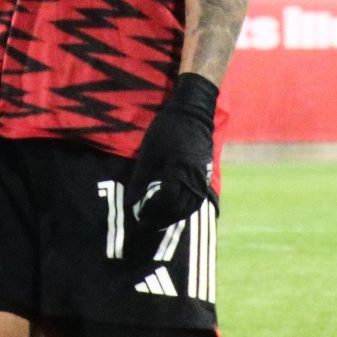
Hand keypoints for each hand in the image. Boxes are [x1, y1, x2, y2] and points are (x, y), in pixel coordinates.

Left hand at [126, 74, 218, 252]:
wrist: (194, 113)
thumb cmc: (167, 129)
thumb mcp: (149, 153)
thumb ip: (141, 180)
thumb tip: (131, 203)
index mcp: (179, 172)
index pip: (165, 202)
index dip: (151, 212)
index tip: (138, 217)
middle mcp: (194, 179)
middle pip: (177, 209)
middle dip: (160, 219)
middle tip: (144, 224)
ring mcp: (202, 179)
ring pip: (188, 208)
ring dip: (172, 217)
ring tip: (156, 221)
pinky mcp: (205, 177)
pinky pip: (195, 201)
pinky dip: (183, 209)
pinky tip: (172, 211)